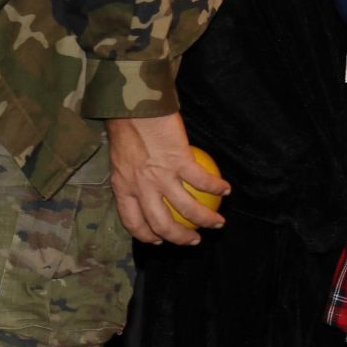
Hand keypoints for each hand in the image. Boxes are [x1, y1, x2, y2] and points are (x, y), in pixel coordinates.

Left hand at [106, 112, 228, 245]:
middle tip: (194, 239)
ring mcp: (161, 176)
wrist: (133, 105)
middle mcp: (141, 187)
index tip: (158, 240)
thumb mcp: (120, 157)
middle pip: (162, 224)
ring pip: (187, 209)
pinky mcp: (179, 161)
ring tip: (218, 223)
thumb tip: (142, 183)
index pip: (133, 222)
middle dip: (180, 238)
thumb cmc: (125, 125)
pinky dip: (216, 187)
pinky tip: (226, 189)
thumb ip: (131, 174)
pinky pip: (202, 181)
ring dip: (206, 219)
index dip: (147, 235)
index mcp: (123, 187)